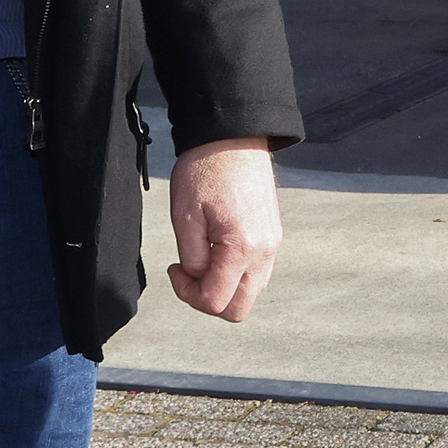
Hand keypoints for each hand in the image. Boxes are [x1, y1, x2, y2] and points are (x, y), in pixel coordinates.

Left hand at [167, 137, 281, 321]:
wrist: (233, 138)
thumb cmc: (205, 170)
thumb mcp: (185, 217)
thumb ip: (192, 259)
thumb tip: (199, 279)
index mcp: (242, 247)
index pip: (216, 301)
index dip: (187, 294)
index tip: (174, 268)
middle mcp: (265, 251)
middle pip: (238, 309)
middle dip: (208, 300)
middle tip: (189, 272)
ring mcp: (273, 245)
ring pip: (250, 293)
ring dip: (223, 288)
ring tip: (203, 259)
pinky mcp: (273, 237)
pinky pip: (257, 273)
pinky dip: (235, 273)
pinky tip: (218, 251)